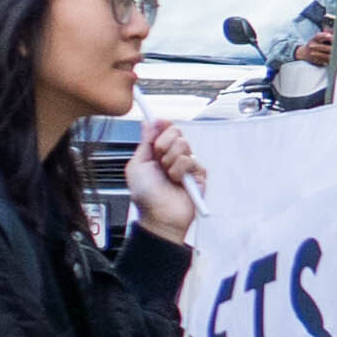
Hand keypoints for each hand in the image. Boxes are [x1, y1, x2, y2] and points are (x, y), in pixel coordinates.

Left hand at [125, 120, 201, 241]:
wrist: (158, 215)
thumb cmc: (145, 195)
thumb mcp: (137, 165)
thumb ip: (144, 143)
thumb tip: (147, 123)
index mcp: (156, 152)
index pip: (165, 129)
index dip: (162, 123)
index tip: (158, 121)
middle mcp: (172, 156)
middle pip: (177, 132)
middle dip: (164, 143)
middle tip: (158, 157)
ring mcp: (186, 164)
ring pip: (184, 144)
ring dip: (170, 160)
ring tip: (167, 175)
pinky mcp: (199, 174)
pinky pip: (191, 161)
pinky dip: (180, 171)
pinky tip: (177, 181)